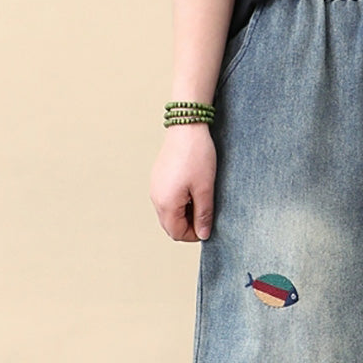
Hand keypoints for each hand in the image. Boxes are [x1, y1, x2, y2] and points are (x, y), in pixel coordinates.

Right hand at [149, 124, 216, 241]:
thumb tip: (203, 234)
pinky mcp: (158, 179)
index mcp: (166, 203)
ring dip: (184, 215)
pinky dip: (178, 203)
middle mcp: (156, 198)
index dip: (194, 234)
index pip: (177, 233)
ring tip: (200, 200)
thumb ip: (203, 215)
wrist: (187, 127)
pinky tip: (191, 191)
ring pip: (168, 214)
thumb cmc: (197, 157)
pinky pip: (166, 200)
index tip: (207, 225)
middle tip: (205, 214)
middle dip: (188, 226)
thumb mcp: (205, 189)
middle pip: (170, 226)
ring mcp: (155, 188)